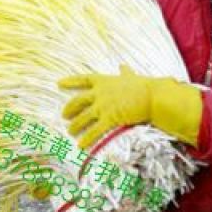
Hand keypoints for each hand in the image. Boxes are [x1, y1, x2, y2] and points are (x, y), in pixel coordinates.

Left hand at [59, 64, 202, 149]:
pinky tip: (80, 146)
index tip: (59, 83)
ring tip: (70, 132)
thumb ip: (125, 73)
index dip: (70, 81)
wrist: (152, 97)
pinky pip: (95, 131)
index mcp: (104, 81)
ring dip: (75, 126)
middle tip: (64, 116)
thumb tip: (123, 66)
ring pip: (83, 118)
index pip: (83, 79)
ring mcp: (103, 106)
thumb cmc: (144, 86)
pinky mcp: (109, 118)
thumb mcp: (131, 77)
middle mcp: (100, 93)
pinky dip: (87, 139)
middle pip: (78, 101)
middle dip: (69, 109)